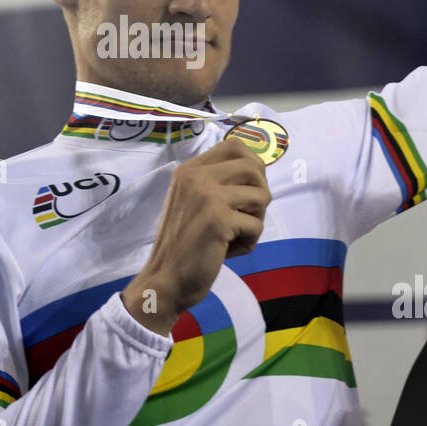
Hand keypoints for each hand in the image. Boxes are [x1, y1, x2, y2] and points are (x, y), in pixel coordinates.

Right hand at [122, 139, 270, 334]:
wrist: (164, 280)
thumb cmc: (184, 245)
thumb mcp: (194, 202)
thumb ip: (218, 183)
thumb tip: (259, 168)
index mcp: (189, 170)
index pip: (234, 145)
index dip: (253, 165)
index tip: (248, 189)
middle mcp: (196, 176)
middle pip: (255, 167)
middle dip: (260, 194)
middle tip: (246, 216)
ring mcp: (207, 195)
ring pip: (262, 196)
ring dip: (256, 220)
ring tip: (235, 235)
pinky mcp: (218, 219)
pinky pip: (257, 225)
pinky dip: (249, 243)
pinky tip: (227, 251)